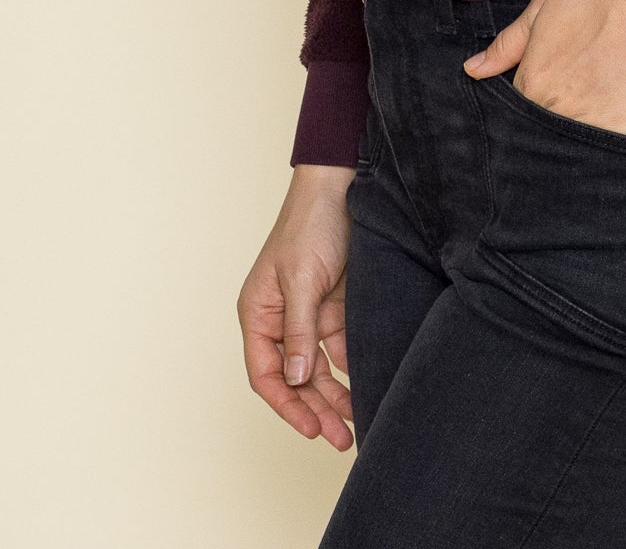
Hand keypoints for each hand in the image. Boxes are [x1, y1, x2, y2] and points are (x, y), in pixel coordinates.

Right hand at [237, 165, 356, 447]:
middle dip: (315, 410)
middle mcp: (280, 319)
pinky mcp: (335, 306)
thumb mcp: (301, 279)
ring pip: (319, 369)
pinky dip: (351, 370)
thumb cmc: (309, 224)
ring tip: (356, 425)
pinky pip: (340, 348)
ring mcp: (309, 314)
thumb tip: (297, 379)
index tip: (310, 430)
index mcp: (258, 313)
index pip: (266, 374)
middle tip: (340, 438)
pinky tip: (366, 387)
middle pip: (295, 378)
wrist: (342, 186)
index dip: (287, 406)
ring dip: (335, 396)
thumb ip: (299, 331)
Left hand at [462, 0, 625, 136]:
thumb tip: (472, 70)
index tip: (544, 98)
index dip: (528, 107)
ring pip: (572, 146)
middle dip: (548, 127)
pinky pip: (608, 151)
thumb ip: (506, 45)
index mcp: (533, 80)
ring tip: (591, 115)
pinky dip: (606, 146)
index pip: (517, 111)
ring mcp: (592, 121)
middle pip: (541, 133)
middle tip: (571, 106)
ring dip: (575, 138)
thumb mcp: (543, 8)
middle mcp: (557, 106)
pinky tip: (612, 128)